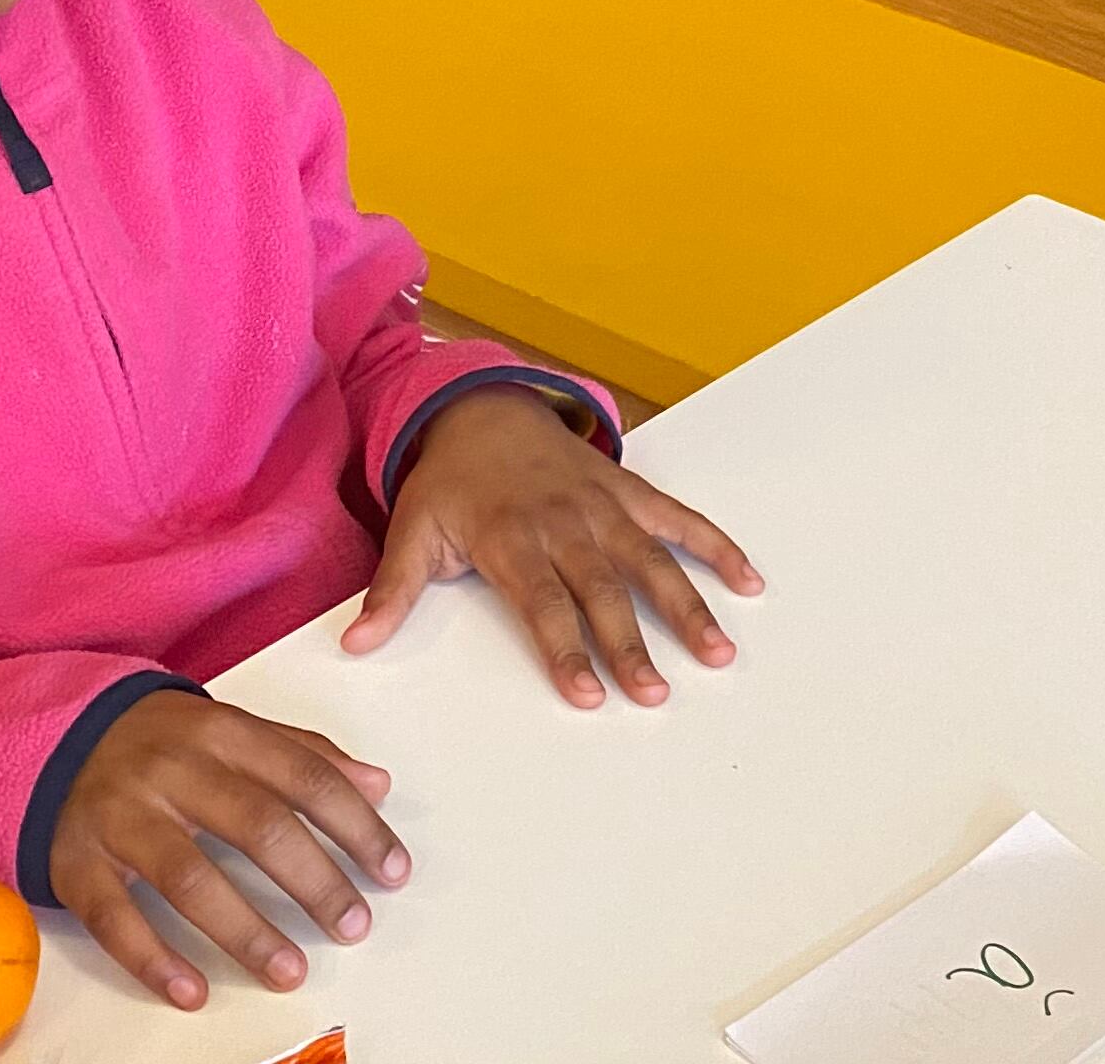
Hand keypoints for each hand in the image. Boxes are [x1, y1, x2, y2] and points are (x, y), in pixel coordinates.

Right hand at [46, 689, 406, 1008]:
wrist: (55, 737)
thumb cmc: (163, 741)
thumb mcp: (232, 728)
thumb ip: (303, 754)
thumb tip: (378, 786)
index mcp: (220, 733)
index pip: (304, 777)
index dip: (355, 825)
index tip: (392, 870)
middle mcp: (173, 771)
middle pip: (257, 826)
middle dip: (314, 882)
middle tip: (354, 925)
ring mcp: (121, 818)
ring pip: (189, 877)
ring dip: (246, 932)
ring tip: (291, 971)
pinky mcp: (77, 862)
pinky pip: (114, 918)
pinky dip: (155, 960)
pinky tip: (193, 991)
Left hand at [343, 384, 762, 706]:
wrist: (482, 409)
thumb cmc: (450, 483)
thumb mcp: (412, 531)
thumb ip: (392, 592)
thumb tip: (356, 647)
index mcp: (512, 538)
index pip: (543, 603)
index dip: (566, 649)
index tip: (588, 694)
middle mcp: (564, 523)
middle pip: (603, 590)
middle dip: (632, 643)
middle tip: (656, 693)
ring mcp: (603, 505)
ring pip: (650, 559)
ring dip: (687, 605)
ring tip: (717, 651)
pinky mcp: (628, 490)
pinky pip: (679, 517)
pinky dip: (716, 545)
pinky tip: (748, 579)